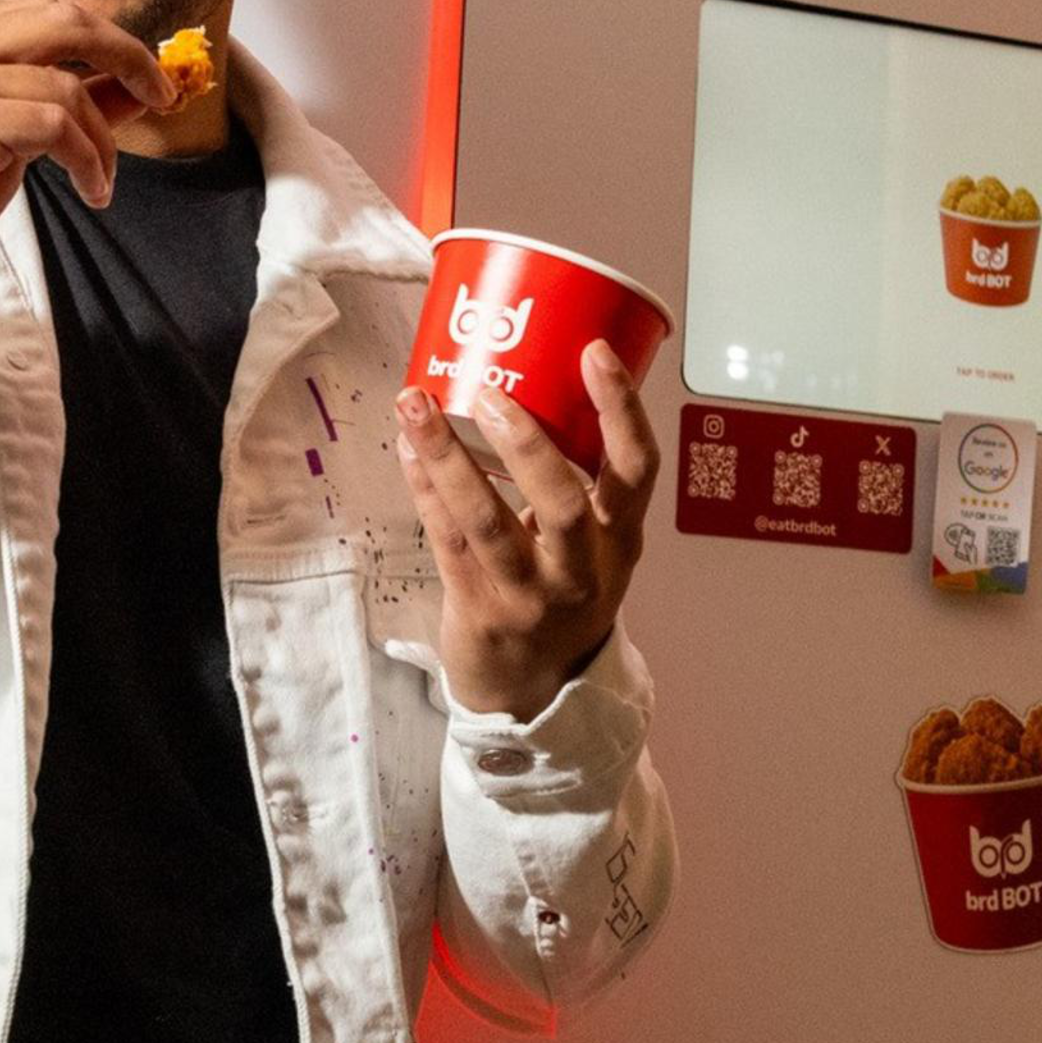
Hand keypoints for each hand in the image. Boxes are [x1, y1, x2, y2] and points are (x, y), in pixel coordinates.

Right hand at [0, 4, 173, 276]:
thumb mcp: (7, 134)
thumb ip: (61, 101)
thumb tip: (134, 84)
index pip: (44, 12)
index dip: (105, 38)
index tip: (145, 74)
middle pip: (64, 21)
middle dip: (126, 55)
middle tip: (163, 94)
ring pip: (67, 86)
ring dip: (102, 138)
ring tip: (101, 178)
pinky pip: (58, 126)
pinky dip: (88, 160)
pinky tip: (91, 189)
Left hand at [392, 346, 659, 719]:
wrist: (532, 689)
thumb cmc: (560, 592)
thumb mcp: (593, 543)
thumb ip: (578, 478)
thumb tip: (540, 377)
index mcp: (620, 539)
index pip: (635, 469)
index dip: (620, 409)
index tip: (594, 353)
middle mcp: (582, 570)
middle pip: (562, 502)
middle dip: (525, 442)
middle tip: (491, 392)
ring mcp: (529, 595)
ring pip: (487, 521)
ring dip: (447, 457)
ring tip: (416, 405)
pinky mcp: (479, 610)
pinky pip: (446, 540)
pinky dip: (424, 489)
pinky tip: (406, 450)